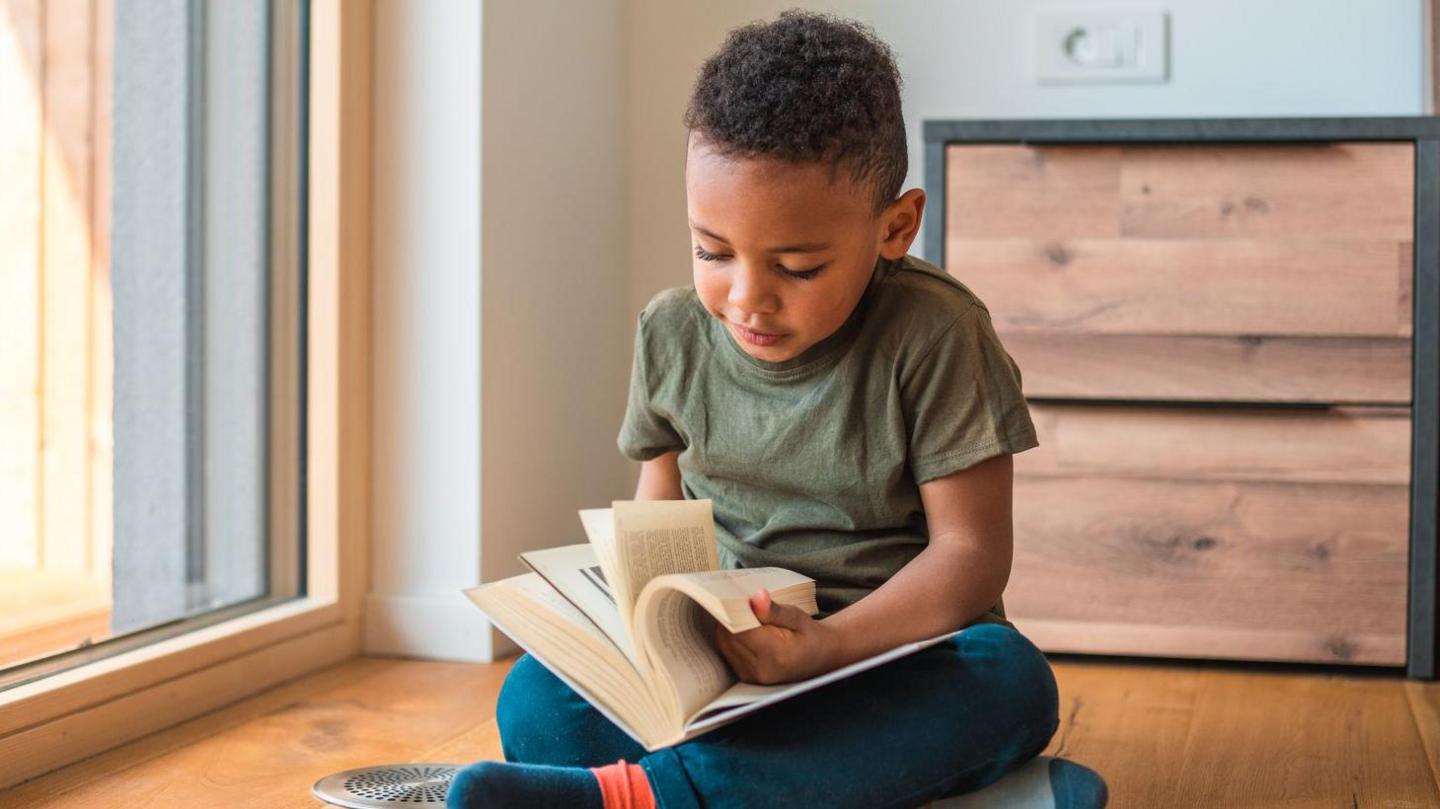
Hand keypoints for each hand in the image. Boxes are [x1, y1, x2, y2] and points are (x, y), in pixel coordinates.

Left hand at [713, 589, 843, 684]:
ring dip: (728, 626)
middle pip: (729, 637)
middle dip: (729, 617)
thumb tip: (756, 598)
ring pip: (724, 643)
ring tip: (740, 612)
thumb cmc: (809, 635)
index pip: (740, 631)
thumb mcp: (797, 616)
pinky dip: (731, 636)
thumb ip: (774, 610)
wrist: (820, 657)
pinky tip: (742, 626)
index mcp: (776, 654)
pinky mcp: (746, 677)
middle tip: (736, 600)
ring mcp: (752, 676)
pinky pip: (728, 651)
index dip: (732, 612)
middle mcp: (761, 670)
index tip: (732, 595)